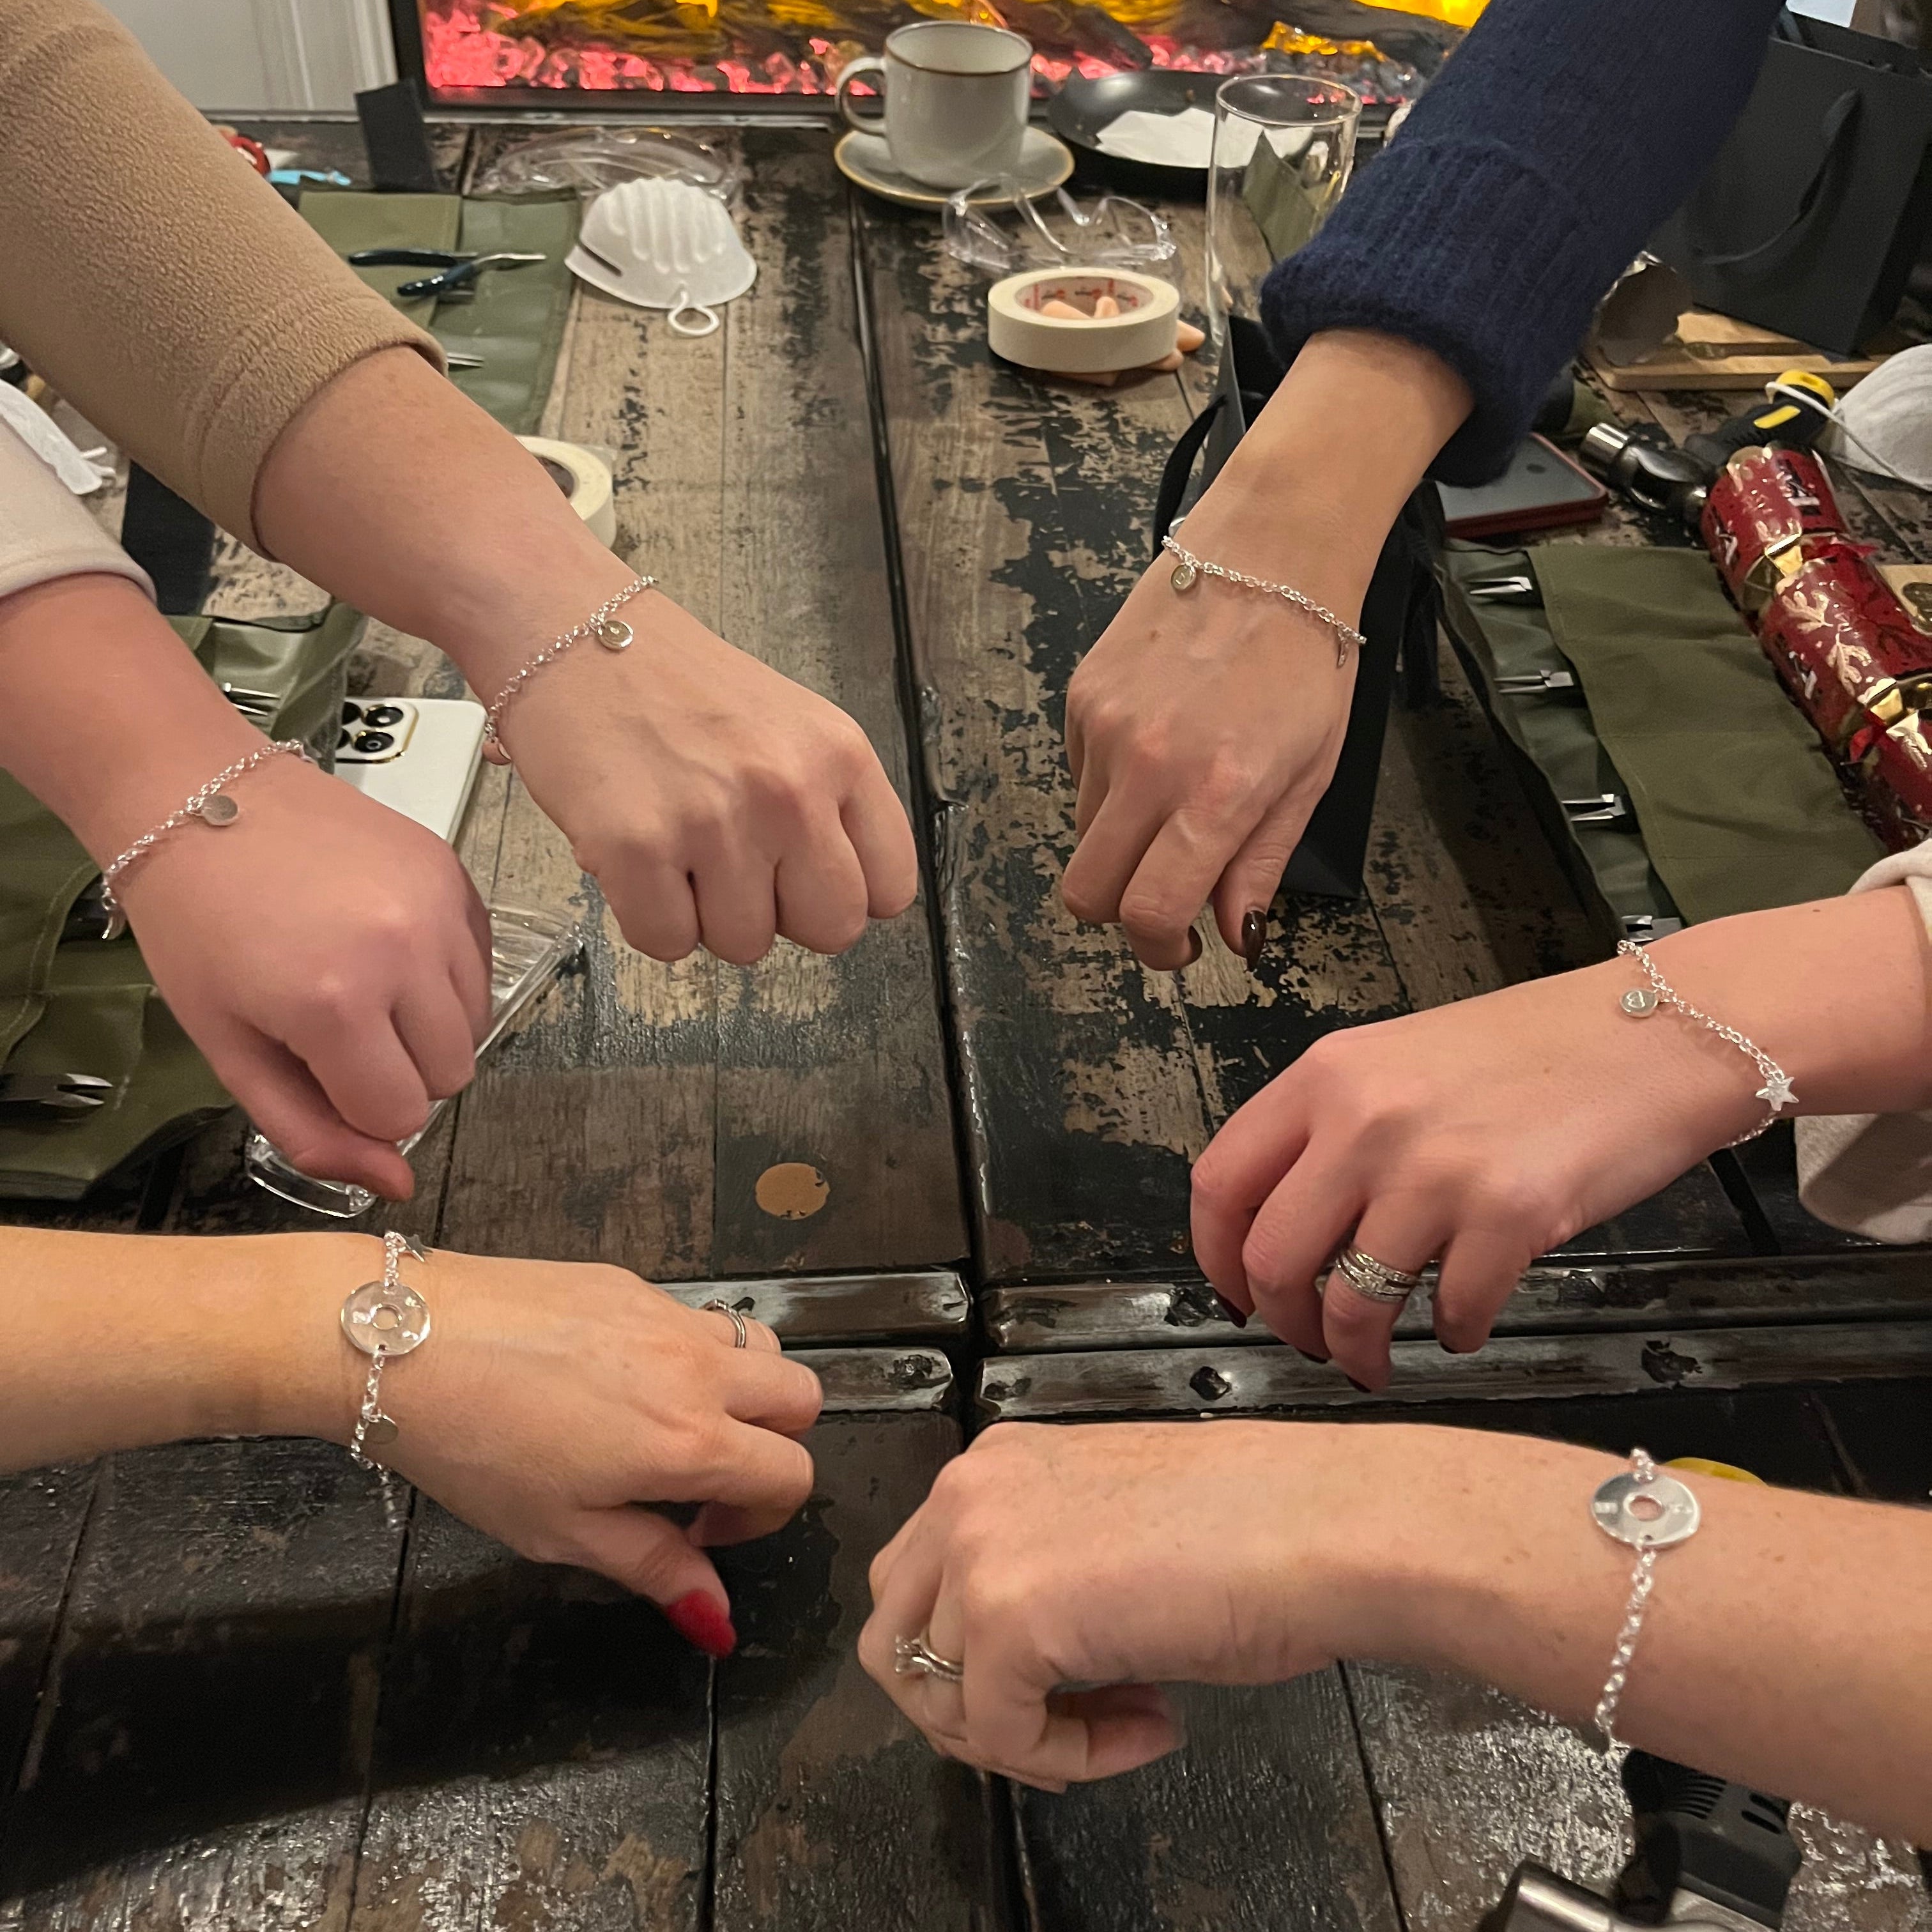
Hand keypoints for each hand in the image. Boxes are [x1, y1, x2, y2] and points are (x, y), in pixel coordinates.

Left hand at [118, 755, 491, 1198]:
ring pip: (475, 1022)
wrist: (199, 795)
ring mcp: (437, 908)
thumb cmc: (196, 929)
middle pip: (450, 1074)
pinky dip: (444, 973)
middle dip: (397, 1069)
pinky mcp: (454, 872)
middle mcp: (403, 955)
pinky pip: (481, 964)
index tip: (314, 1064)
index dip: (358, 1105)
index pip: (402, 1114)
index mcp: (333, 1006)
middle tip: (335, 1025)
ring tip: (362, 980)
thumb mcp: (230, 1046)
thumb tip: (396, 1187)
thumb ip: (310, 1130)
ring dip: (426, 1023)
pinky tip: (385, 942)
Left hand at [316, 1245, 822, 1654]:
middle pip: (802, 1398)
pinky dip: (689, 1355)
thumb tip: (717, 1619)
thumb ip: (653, 1568)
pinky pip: (696, 1317)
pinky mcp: (632, 1282)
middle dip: (777, 1445)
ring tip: (673, 1425)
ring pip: (761, 1348)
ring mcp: (667, 1316)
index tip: (702, 1532)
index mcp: (687, 1440)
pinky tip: (616, 1381)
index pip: (791, 1474)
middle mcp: (696, 1369)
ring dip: (744, 1392)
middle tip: (705, 1479)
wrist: (405, 1341)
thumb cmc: (474, 1445)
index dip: (763, 1518)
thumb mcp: (561, 1531)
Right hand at [502, 591, 918, 963]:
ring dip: (707, 915)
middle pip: (831, 930)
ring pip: (745, 945)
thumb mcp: (789, 725)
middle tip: (737, 870)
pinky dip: (646, 918)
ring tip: (678, 846)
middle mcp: (789, 789)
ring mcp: (715, 821)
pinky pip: (667, 943)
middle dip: (783, 916)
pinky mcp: (638, 847)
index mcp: (839, 754)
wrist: (571, 631)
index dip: (841, 894)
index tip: (804, 878)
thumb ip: (828, 804)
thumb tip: (842, 897)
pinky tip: (638, 859)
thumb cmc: (674, 685)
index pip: (890, 887)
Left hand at [859, 1420, 1391, 1786]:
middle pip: (894, 1637)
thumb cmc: (1257, 1527)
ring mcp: (981, 1551)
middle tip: (1059, 1728)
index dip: (975, 1658)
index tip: (1058, 1687)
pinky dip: (1066, 1760)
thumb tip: (1012, 1658)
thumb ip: (1044, 1569)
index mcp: (998, 1465)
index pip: (919, 1581)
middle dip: (967, 1704)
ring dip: (1024, 1736)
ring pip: (935, 1696)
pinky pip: (999, 1736)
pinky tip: (1150, 1726)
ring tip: (1120, 1726)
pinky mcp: (1009, 1619)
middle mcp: (971, 1493)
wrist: (1325, 1527)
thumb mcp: (1110, 1531)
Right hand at [1062, 541, 1364, 970]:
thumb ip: (1261, 862)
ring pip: (1082, 835)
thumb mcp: (1309, 774)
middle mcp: (1149, 764)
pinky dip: (1111, 788)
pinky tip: (1157, 750)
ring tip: (1173, 802)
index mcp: (1217, 791)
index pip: (1149, 910)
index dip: (1160, 948)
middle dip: (1122, 912)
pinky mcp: (1081, 697)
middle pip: (1087, 891)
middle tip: (1164, 898)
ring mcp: (1104, 728)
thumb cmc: (1306, 660)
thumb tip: (1235, 933)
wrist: (1268, 552)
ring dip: (1121, 844)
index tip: (1182, 946)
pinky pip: (1078, 777)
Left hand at [1190, 959, 1751, 1388]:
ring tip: (1374, 1358)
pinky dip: (1453, 1333)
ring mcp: (1435, 1170)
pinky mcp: (1509, 1216)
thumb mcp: (1402, 1061)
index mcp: (1328, 1076)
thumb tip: (1287, 1222)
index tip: (1236, 1291)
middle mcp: (1366, 1121)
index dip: (1216, 1257)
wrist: (1663, 1029)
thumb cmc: (1538, 1049)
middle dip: (1283, 1321)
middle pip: (1273, 1259)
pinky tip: (1464, 1321)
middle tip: (1309, 1340)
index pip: (1221, 1182)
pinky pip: (1452, 1311)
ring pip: (1351, 1303)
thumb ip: (1336, 1129)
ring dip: (1357, 1351)